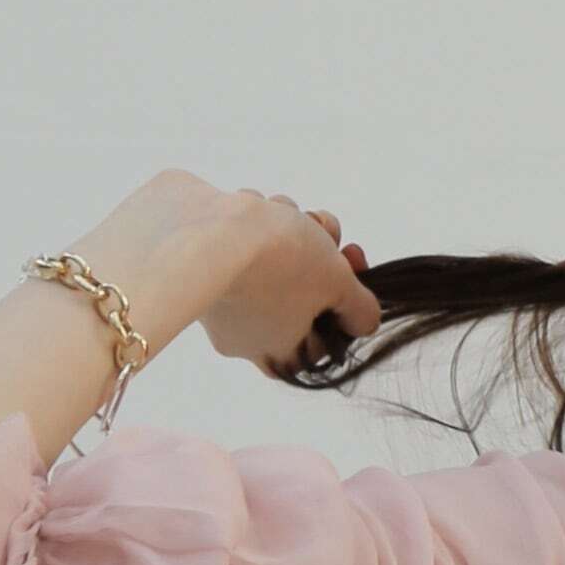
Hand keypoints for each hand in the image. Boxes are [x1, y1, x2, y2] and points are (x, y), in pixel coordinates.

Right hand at [193, 187, 384, 381]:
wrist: (205, 226)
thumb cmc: (278, 263)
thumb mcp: (338, 285)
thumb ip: (359, 308)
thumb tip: (365, 321)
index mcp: (276, 354)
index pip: (324, 340)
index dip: (347, 303)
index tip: (355, 268)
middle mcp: (242, 334)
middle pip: (302, 294)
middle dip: (321, 256)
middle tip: (331, 233)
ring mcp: (218, 296)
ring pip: (275, 260)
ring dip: (293, 231)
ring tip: (292, 216)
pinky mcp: (199, 260)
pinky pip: (242, 241)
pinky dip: (256, 222)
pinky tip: (257, 209)